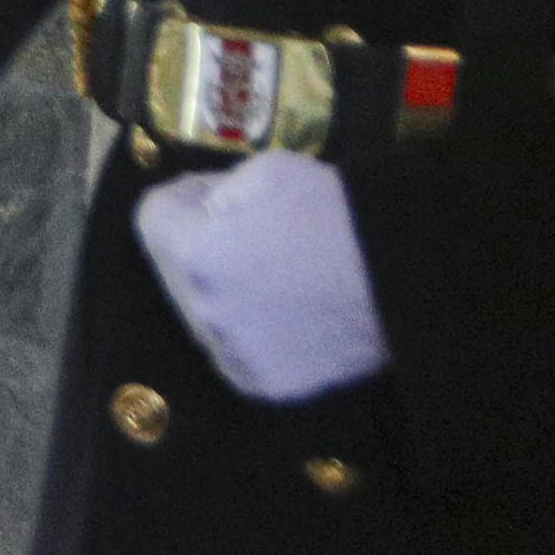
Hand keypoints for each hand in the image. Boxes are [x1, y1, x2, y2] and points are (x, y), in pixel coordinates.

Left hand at [133, 150, 387, 402]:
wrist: (403, 278)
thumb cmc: (338, 214)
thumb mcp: (268, 171)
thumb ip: (215, 190)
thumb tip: (199, 206)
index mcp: (195, 253)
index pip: (151, 218)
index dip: (182, 199)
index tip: (211, 197)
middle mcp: (202, 310)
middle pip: (173, 267)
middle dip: (197, 245)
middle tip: (246, 231)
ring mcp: (232, 353)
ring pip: (201, 311)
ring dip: (220, 291)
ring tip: (272, 273)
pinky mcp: (262, 384)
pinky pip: (234, 349)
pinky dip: (249, 329)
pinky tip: (287, 309)